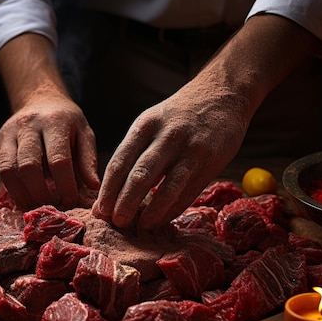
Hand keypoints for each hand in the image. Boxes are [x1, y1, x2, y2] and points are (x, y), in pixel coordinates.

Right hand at [0, 94, 99, 210]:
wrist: (39, 100)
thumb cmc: (66, 123)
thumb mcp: (84, 134)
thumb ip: (88, 160)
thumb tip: (93, 187)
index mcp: (55, 121)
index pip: (58, 159)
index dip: (65, 185)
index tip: (72, 201)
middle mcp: (28, 124)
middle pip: (29, 166)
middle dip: (41, 193)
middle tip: (53, 207)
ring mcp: (8, 133)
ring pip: (8, 170)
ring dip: (23, 194)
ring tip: (38, 207)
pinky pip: (0, 171)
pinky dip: (13, 189)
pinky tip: (26, 199)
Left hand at [92, 79, 249, 229]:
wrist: (221, 94)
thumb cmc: (177, 116)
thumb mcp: (151, 122)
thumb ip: (133, 154)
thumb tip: (110, 194)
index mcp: (145, 125)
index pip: (119, 162)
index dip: (108, 190)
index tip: (99, 211)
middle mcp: (167, 136)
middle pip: (139, 175)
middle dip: (124, 203)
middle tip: (116, 223)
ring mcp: (190, 149)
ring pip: (166, 187)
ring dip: (151, 212)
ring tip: (140, 226)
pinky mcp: (210, 161)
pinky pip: (188, 192)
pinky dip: (173, 209)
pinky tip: (162, 219)